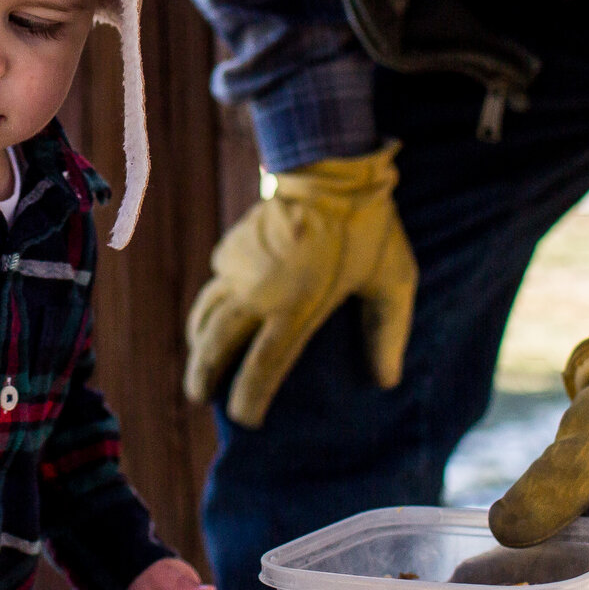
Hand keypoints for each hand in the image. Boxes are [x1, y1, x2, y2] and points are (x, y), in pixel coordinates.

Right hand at [183, 144, 418, 428]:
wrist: (329, 169)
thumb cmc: (368, 228)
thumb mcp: (392, 282)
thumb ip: (388, 333)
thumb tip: (386, 381)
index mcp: (297, 308)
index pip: (263, 368)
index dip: (249, 399)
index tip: (245, 420)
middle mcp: (259, 295)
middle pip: (216, 346)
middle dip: (203, 377)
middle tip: (198, 396)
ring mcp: (239, 268)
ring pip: (205, 315)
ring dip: (197, 343)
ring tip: (196, 362)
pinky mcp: (232, 247)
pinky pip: (214, 283)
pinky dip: (209, 304)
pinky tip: (216, 311)